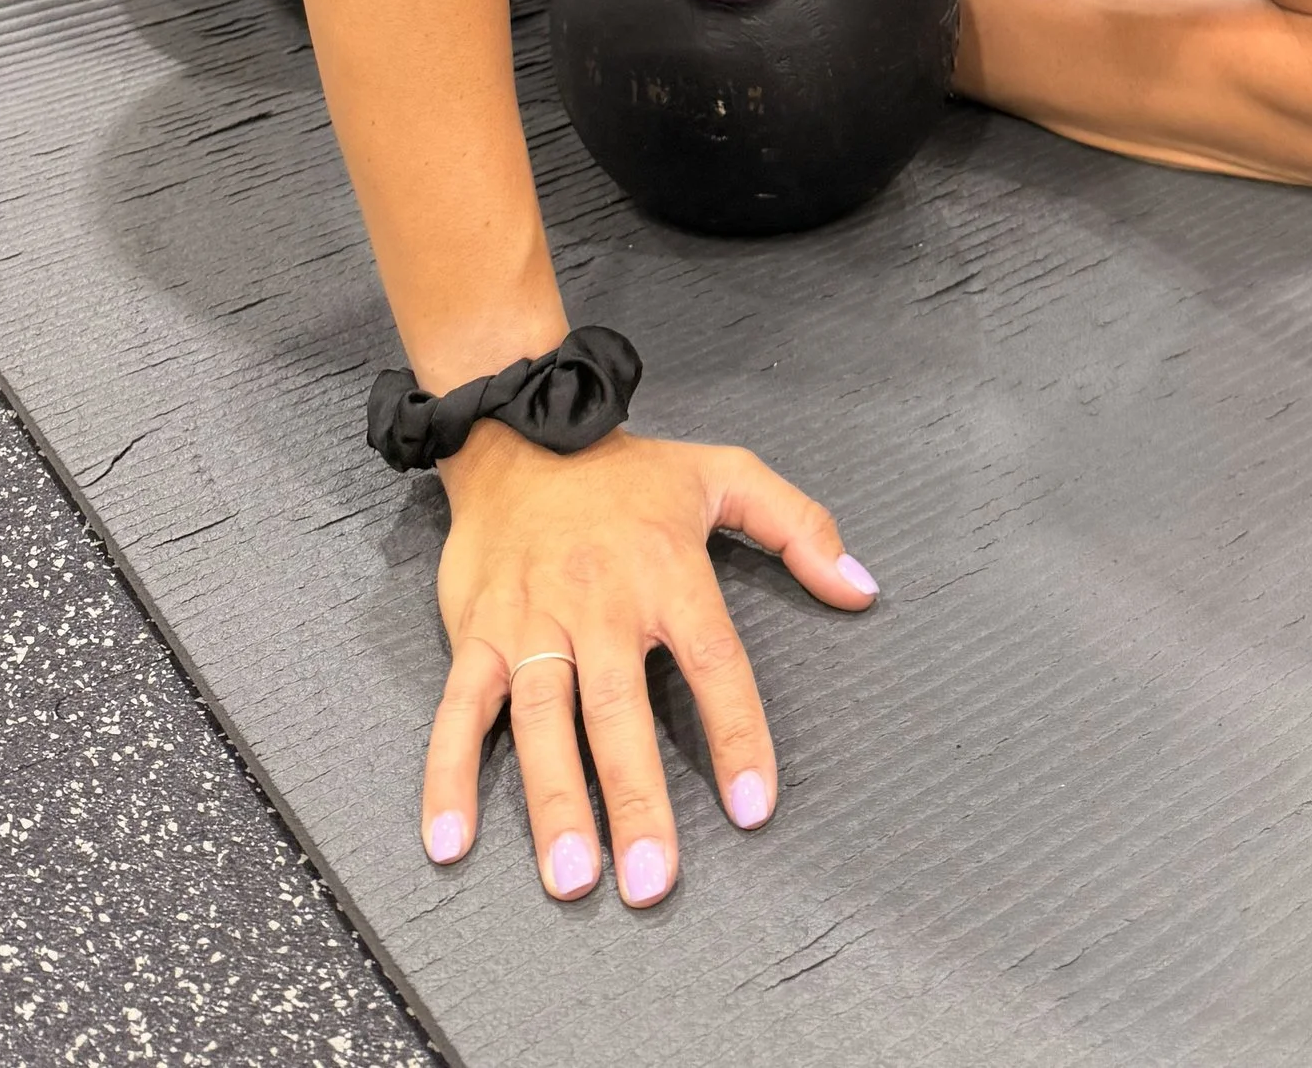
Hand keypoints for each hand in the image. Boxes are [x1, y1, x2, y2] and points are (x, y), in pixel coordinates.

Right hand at [420, 425, 877, 906]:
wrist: (521, 433)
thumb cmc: (629, 472)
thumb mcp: (726, 474)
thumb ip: (801, 528)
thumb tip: (863, 588)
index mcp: (667, 572)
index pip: (713, 662)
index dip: (736, 734)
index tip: (752, 807)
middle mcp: (600, 603)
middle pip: (619, 711)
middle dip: (636, 799)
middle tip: (651, 880)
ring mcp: (532, 621)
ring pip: (542, 720)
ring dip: (553, 801)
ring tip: (572, 878)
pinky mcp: (476, 633)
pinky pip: (459, 710)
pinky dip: (448, 775)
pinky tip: (451, 839)